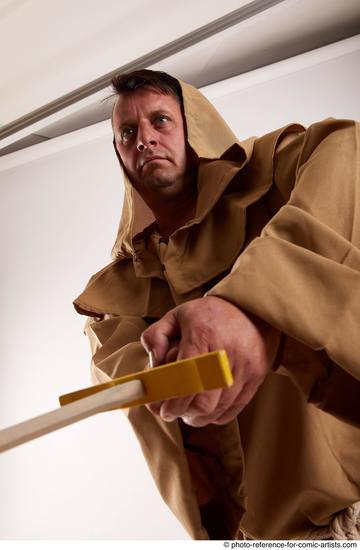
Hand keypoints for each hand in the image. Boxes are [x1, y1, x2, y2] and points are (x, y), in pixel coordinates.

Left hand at [141, 296, 280, 425]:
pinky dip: (218, 415)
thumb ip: (156, 336)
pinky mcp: (256, 376)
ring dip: (200, 417)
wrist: (251, 308)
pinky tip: (207, 411)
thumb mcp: (177, 315)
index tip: (163, 410)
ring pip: (219, 408)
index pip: (186, 379)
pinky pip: (235, 408)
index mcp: (202, 334)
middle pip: (204, 401)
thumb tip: (152, 365)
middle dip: (185, 413)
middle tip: (174, 413)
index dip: (174, 402)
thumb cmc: (209, 314)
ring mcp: (244, 366)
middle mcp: (225, 352)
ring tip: (189, 413)